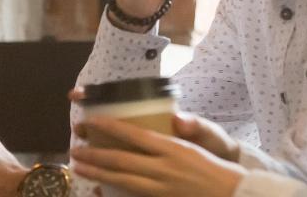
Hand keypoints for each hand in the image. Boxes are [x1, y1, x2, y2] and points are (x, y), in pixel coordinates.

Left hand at [70, 116, 242, 196]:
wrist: (231, 193)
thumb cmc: (211, 166)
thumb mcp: (196, 144)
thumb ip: (184, 128)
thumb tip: (176, 119)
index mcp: (173, 148)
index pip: (135, 135)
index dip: (110, 128)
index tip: (90, 122)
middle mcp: (165, 168)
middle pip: (122, 160)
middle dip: (95, 155)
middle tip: (74, 149)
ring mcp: (161, 188)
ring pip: (123, 181)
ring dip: (98, 174)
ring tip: (78, 167)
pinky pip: (131, 196)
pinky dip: (114, 193)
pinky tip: (99, 191)